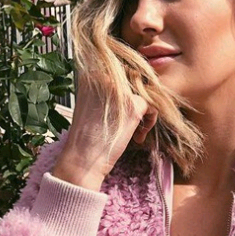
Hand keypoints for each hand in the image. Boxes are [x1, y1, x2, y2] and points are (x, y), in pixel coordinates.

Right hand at [51, 76, 157, 190]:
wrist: (82, 159)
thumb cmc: (85, 139)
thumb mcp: (89, 106)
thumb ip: (103, 94)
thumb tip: (124, 93)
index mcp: (90, 76)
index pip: (118, 76)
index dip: (123, 95)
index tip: (119, 113)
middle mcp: (105, 77)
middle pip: (131, 83)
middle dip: (134, 104)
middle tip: (127, 124)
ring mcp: (119, 90)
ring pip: (142, 94)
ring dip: (142, 113)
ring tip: (133, 133)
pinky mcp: (133, 105)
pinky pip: (151, 106)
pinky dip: (150, 122)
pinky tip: (138, 137)